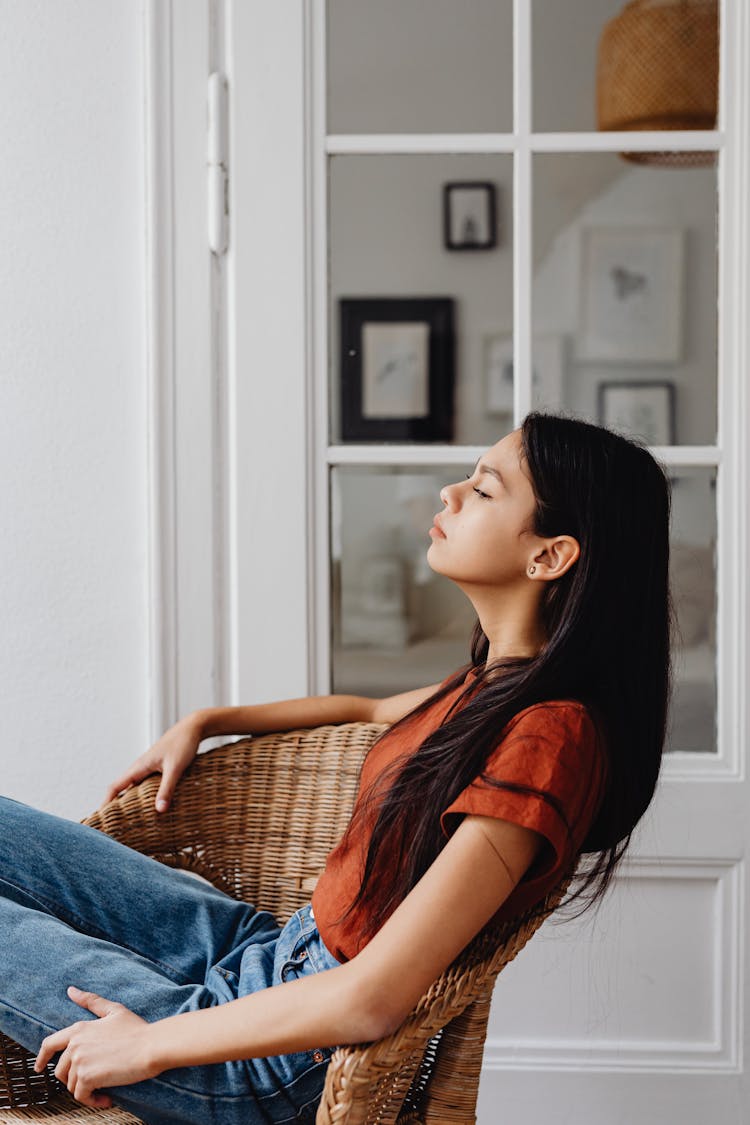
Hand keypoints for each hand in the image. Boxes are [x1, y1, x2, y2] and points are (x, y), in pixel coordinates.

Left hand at [34, 987, 159, 1108]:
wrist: (150, 1046)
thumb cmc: (136, 1029)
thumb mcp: (113, 1010)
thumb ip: (91, 1001)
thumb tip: (71, 990)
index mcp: (79, 1029)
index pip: (50, 1044)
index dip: (41, 1057)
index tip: (39, 1067)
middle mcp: (75, 1045)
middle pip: (60, 1071)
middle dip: (73, 1079)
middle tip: (92, 1082)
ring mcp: (79, 1061)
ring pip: (71, 1085)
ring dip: (86, 1091)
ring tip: (103, 1089)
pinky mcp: (87, 1077)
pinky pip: (82, 1096)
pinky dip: (92, 1100)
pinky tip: (106, 1098)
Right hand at [102, 713, 203, 812]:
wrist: (193, 728)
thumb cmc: (183, 744)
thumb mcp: (175, 768)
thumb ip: (167, 788)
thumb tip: (159, 810)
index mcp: (139, 767)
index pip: (115, 787)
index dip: (106, 802)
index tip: (100, 818)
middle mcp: (141, 767)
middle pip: (122, 788)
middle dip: (115, 805)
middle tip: (113, 825)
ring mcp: (149, 767)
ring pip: (134, 787)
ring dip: (129, 800)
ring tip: (128, 820)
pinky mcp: (158, 768)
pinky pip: (145, 784)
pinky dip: (143, 795)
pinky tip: (150, 805)